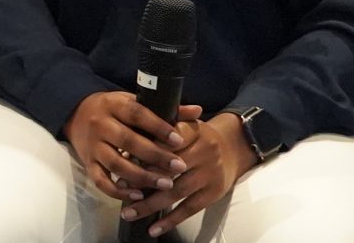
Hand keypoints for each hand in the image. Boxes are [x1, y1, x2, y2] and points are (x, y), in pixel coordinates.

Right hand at [63, 92, 197, 203]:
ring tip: (166, 184)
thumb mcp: (135, 102)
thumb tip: (197, 111)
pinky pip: (100, 180)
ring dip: (141, 176)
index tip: (179, 140)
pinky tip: (138, 196)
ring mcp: (93, 146)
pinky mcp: (87, 163)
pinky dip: (118, 191)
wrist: (76, 114)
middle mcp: (101, 125)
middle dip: (155, 156)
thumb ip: (165, 109)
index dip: (158, 127)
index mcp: (114, 105)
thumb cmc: (114, 109)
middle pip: (127, 141)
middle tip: (180, 167)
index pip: (137, 115)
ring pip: (116, 163)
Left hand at [122, 112, 256, 234]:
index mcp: (193, 131)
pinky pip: (190, 208)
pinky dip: (171, 220)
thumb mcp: (182, 124)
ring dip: (150, 204)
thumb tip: (124, 150)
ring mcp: (211, 173)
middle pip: (169, 168)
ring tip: (128, 212)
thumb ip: (157, 130)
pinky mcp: (215, 192)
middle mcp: (205, 151)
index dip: (144, 151)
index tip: (122, 160)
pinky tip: (153, 229)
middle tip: (120, 187)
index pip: (166, 140)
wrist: (232, 147)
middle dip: (142, 179)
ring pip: (177, 191)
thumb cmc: (194, 137)